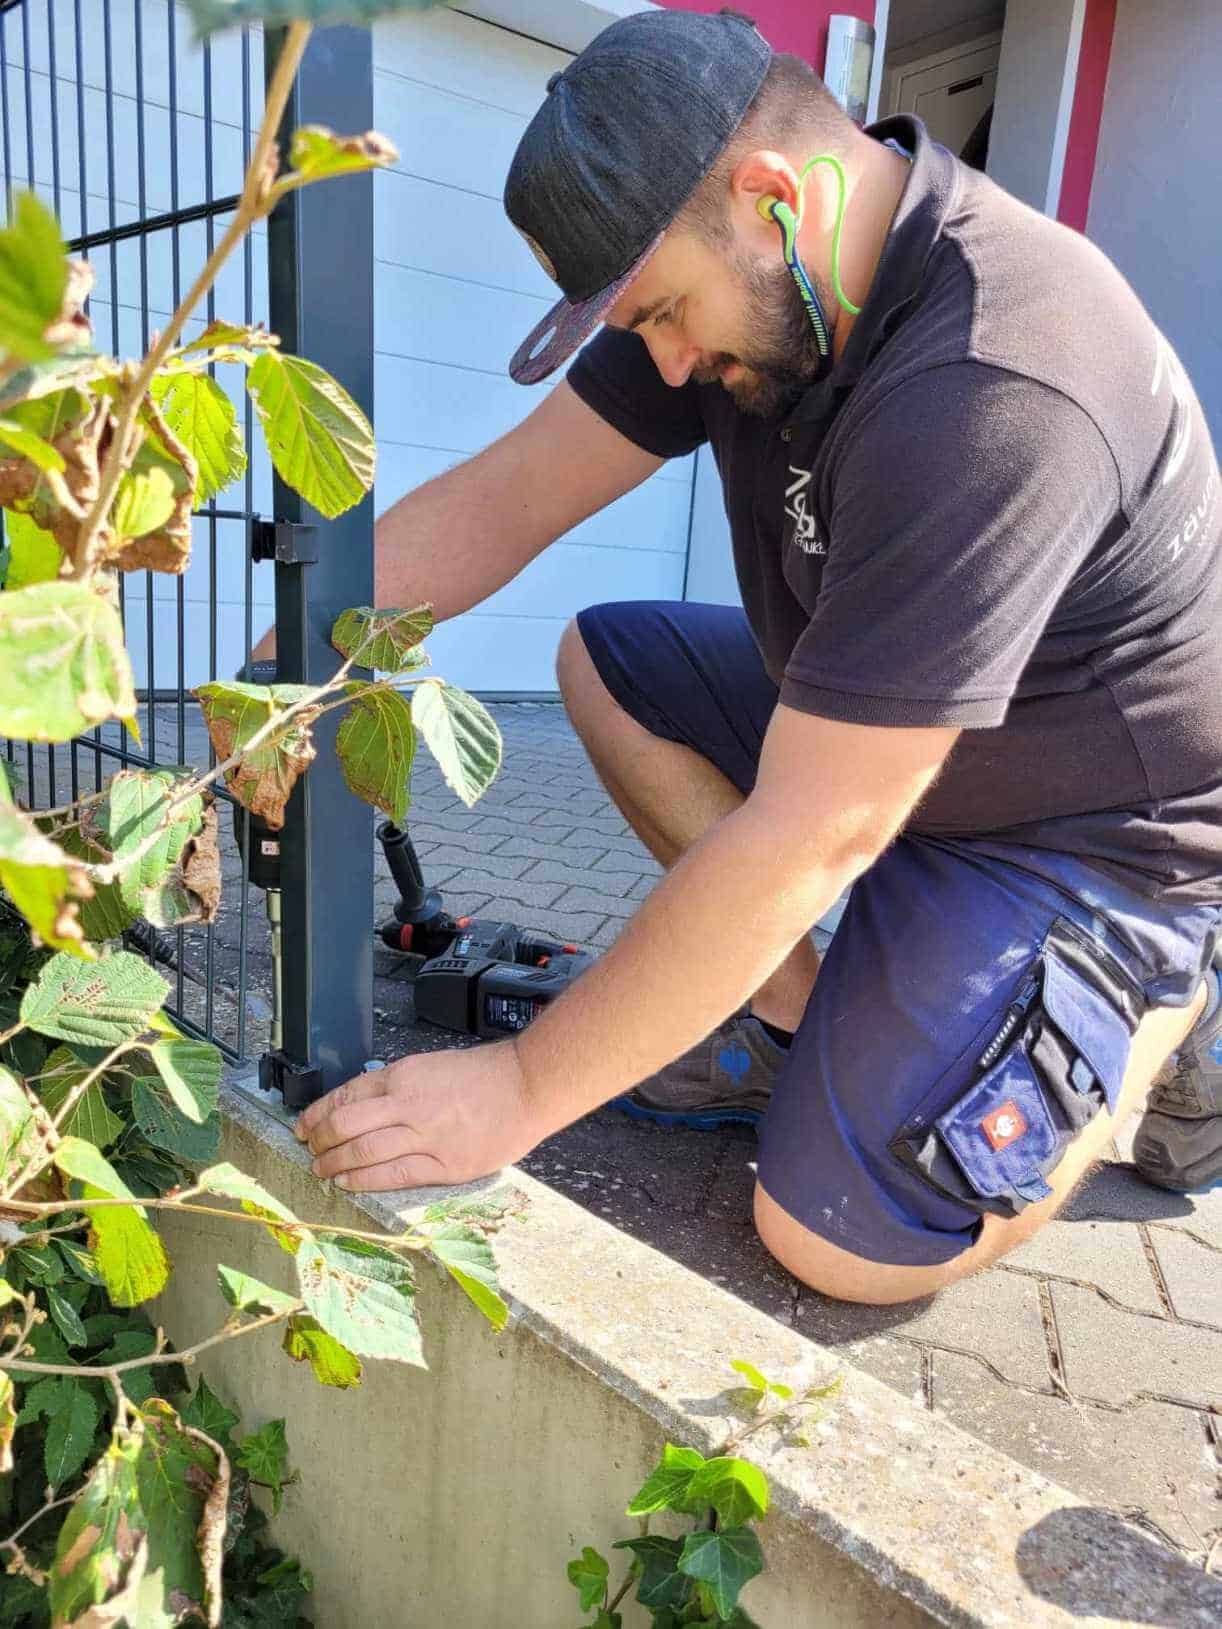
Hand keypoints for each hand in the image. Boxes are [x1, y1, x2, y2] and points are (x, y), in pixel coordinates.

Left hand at [295, 1041, 539, 1192]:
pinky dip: (365, 1180)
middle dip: (319, 1140)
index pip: (346, 1095)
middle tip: (310, 1149)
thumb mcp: (430, 1067)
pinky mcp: (445, 1165)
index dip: (317, 1114)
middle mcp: (408, 1104)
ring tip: (322, 1171)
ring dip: (335, 1164)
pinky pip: (394, 1175)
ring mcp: (426, 1136)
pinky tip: (349, 1182)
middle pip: (346, 1125)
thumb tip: (361, 1108)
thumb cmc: (483, 1075)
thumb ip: (397, 1087)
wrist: (526, 1085)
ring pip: (364, 1152)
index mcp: (404, 1076)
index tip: (304, 1125)